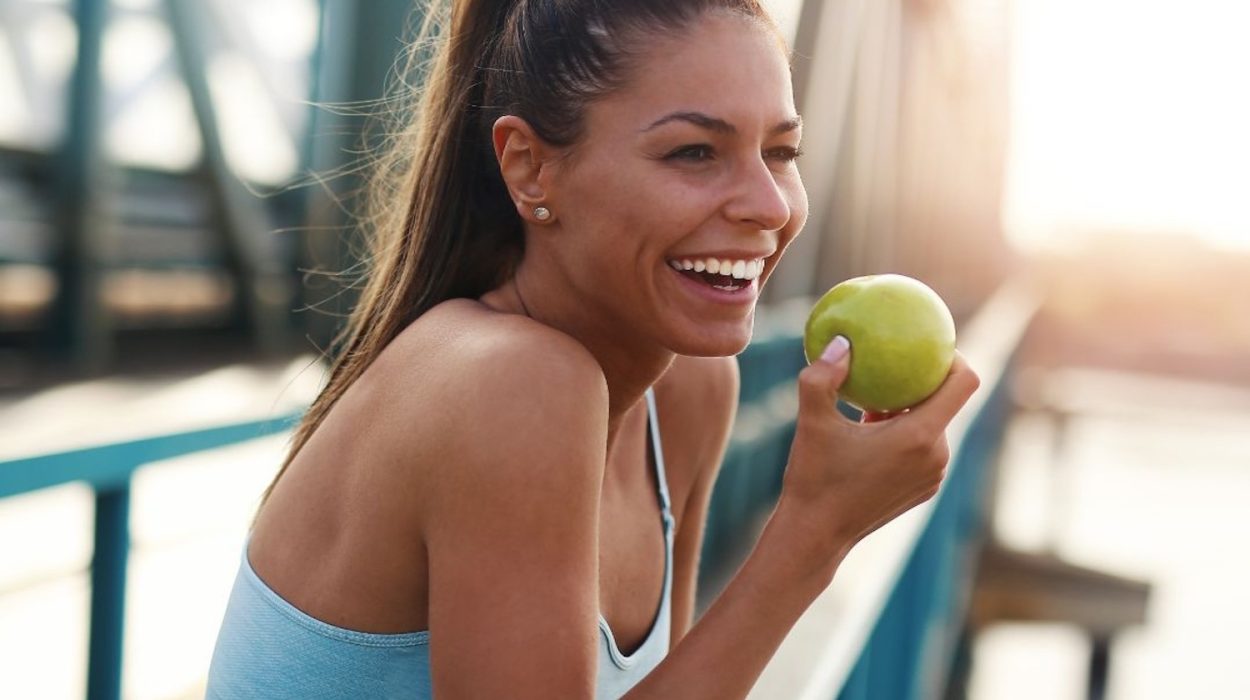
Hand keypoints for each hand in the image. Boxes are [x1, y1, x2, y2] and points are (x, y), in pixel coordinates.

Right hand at [777, 337, 980, 563]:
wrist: (816, 535)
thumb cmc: (814, 477)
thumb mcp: (812, 421)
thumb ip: (823, 376)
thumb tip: (843, 342)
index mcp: (919, 436)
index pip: (963, 383)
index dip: (955, 357)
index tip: (929, 344)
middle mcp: (936, 456)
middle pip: (947, 402)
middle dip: (922, 382)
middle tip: (890, 364)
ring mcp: (934, 476)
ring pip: (933, 426)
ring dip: (910, 409)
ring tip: (874, 400)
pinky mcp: (924, 489)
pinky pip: (924, 449)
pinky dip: (905, 433)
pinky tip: (871, 430)